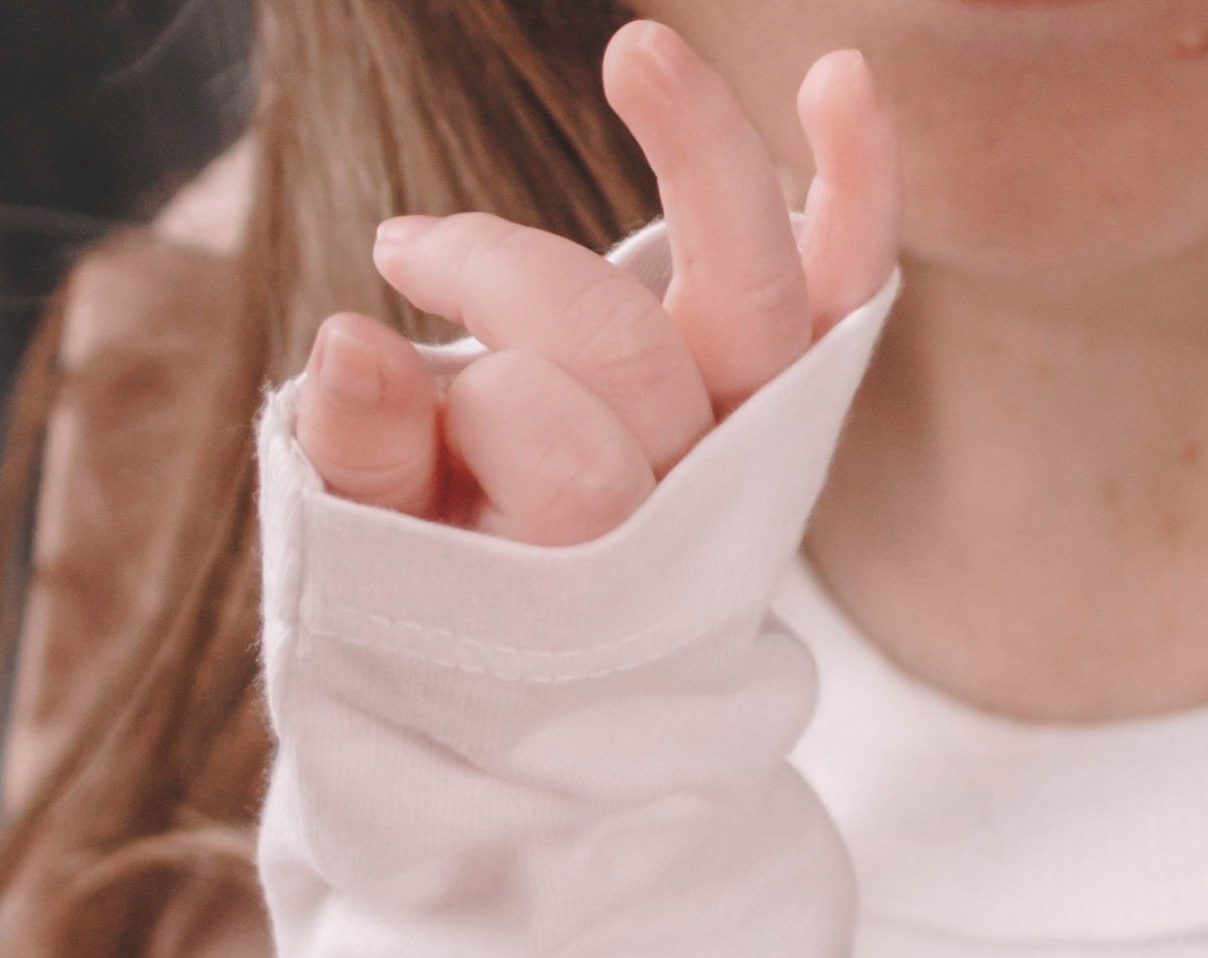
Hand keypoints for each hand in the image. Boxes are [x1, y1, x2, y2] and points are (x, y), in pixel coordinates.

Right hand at [293, 22, 900, 544]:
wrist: (551, 648)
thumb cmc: (444, 587)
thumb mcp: (379, 550)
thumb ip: (363, 459)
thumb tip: (349, 342)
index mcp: (595, 581)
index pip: (555, 456)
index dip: (470, 403)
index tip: (379, 362)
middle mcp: (693, 511)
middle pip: (628, 355)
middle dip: (505, 281)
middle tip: (406, 253)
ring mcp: (751, 437)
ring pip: (756, 294)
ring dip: (707, 155)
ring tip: (636, 51)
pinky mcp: (788, 379)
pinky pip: (845, 283)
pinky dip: (858, 184)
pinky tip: (838, 79)